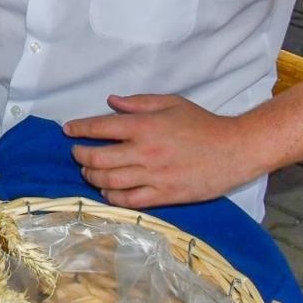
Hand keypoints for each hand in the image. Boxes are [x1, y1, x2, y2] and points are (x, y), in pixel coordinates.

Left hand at [64, 94, 264, 208]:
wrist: (234, 150)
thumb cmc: (202, 124)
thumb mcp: (171, 103)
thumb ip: (138, 103)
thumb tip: (111, 101)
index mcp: (145, 127)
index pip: (100, 127)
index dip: (79, 129)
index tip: (68, 130)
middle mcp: (145, 152)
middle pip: (98, 158)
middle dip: (80, 155)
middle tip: (77, 153)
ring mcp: (154, 177)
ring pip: (109, 181)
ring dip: (92, 176)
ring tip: (88, 171)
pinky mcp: (165, 196)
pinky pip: (129, 201)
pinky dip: (112, 197)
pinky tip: (107, 190)